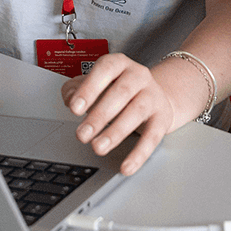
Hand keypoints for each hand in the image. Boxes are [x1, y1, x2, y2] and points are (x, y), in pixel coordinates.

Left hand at [60, 52, 175, 175]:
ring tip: (98, 147)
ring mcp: (153, 96)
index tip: (74, 108)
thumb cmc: (118, 88)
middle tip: (82, 134)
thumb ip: (77, 88)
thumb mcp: (97, 82)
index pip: (104, 70)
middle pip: (120, 93)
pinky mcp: (162, 118)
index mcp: (119, 63)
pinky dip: (138, 154)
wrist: (156, 95)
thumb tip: (68, 99)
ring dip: (115, 133)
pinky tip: (126, 166)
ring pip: (135, 113)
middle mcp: (138, 75)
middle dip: (99, 115)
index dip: (89, 88)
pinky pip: (153, 137)